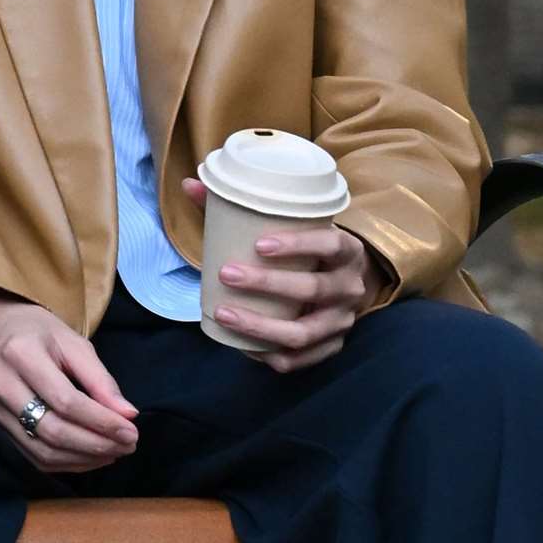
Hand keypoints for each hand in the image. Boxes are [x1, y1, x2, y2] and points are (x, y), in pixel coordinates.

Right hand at [0, 279, 140, 475]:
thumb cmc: (35, 331)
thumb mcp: (72, 341)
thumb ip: (100, 379)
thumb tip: (127, 415)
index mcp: (20, 354)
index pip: (66, 401)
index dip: (102, 422)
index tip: (131, 431)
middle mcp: (0, 384)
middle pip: (53, 430)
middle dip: (96, 444)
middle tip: (127, 446)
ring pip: (41, 451)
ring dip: (83, 459)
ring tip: (113, 452)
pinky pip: (31, 455)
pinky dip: (65, 462)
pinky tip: (89, 457)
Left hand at [186, 182, 383, 372]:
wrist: (346, 281)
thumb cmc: (307, 250)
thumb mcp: (291, 226)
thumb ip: (241, 205)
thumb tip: (190, 183)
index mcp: (347, 251)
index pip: (331, 245)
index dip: (299, 245)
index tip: (259, 245)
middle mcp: (351, 287)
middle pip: (313, 289)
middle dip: (266, 284)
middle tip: (226, 273)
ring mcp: (342, 321)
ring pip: (303, 332)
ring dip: (260, 326)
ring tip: (223, 313)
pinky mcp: (331, 347)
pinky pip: (300, 360)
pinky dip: (269, 354)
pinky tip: (243, 346)